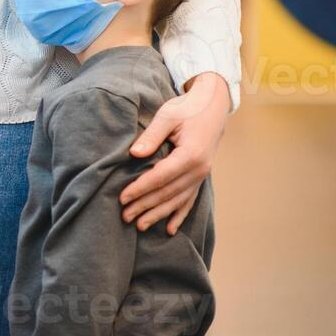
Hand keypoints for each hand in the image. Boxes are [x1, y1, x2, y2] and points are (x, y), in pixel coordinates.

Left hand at [120, 71, 229, 234]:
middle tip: (124, 216)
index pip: (160, 177)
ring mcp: (202, 175)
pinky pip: (189, 200)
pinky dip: (179, 215)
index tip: (123, 197)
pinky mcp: (201, 177)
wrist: (213, 107)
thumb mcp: (167, 116)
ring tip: (140, 225)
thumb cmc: (188, 109)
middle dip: (145, 206)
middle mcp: (199, 170)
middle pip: (168, 193)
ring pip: (178, 201)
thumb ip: (151, 135)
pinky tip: (169, 229)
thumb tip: (134, 154)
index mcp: (190, 155)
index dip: (140, 189)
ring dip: (158, 214)